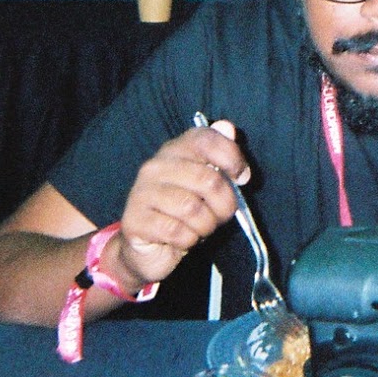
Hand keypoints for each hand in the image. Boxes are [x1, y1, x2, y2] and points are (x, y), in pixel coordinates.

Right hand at [110, 119, 250, 286]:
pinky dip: (188, 241)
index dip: (232, 158)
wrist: (149, 249)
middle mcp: (155, 166)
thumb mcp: (208, 187)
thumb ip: (220, 158)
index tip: (242, 178)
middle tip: (220, 216)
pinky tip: (182, 239)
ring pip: (192, 209)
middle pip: (207, 179)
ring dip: (205, 226)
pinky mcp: (135, 220)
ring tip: (199, 229)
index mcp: (175, 150)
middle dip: (224, 205)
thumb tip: (228, 127)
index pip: (206, 139)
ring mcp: (141, 192)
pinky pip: (177, 231)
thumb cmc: (184, 215)